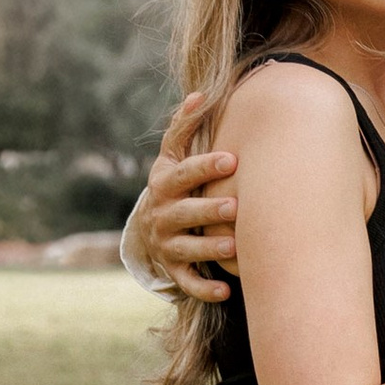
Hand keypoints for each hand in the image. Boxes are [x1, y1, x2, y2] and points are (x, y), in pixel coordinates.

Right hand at [129, 92, 237, 299]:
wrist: (150, 229)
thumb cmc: (174, 185)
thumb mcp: (172, 157)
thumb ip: (184, 128)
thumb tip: (201, 94)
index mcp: (164, 183)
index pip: (183, 173)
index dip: (205, 166)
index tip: (233, 159)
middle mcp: (161, 214)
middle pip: (184, 212)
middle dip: (208, 209)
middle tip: (235, 205)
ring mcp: (166, 244)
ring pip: (186, 248)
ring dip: (209, 247)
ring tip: (235, 245)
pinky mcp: (173, 270)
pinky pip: (187, 282)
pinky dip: (205, 288)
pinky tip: (226, 290)